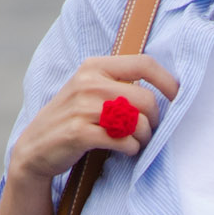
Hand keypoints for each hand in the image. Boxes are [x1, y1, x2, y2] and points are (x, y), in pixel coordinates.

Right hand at [7, 50, 178, 189]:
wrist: (35, 147)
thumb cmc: (72, 118)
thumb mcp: (90, 91)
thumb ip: (119, 84)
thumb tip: (163, 89)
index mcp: (94, 66)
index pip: (144, 63)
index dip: (168, 81)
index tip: (178, 98)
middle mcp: (88, 83)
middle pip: (146, 99)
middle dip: (155, 120)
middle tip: (150, 131)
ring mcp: (82, 108)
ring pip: (137, 122)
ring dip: (144, 137)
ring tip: (136, 142)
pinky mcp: (79, 133)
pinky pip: (123, 141)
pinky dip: (130, 149)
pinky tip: (125, 150)